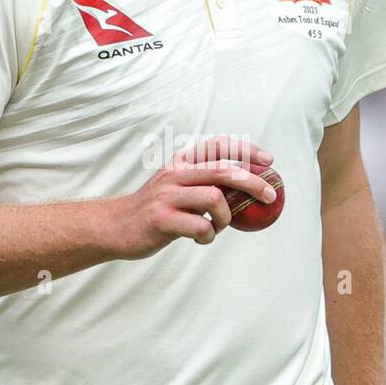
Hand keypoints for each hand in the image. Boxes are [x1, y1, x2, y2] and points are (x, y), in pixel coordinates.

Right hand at [115, 133, 276, 258]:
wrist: (116, 226)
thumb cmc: (156, 209)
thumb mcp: (177, 187)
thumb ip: (204, 183)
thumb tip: (247, 188)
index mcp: (180, 162)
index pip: (217, 145)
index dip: (246, 149)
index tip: (268, 161)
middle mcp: (174, 173)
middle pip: (223, 170)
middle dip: (253, 182)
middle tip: (269, 196)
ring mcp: (167, 195)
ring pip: (215, 199)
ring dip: (226, 218)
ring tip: (217, 227)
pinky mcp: (162, 219)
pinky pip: (201, 227)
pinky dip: (209, 236)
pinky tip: (201, 239)